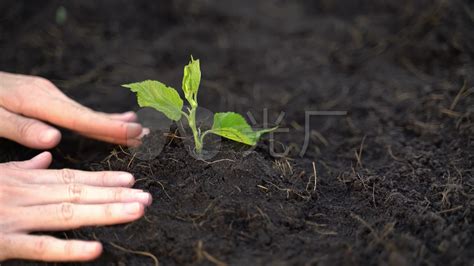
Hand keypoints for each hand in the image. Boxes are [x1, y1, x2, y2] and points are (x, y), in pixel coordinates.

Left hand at [0, 71, 142, 147]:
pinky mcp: (45, 98)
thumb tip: (55, 139)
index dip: (110, 128)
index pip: (82, 119)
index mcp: (40, 102)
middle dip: (119, 126)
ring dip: (112, 122)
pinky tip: (108, 118)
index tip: (136, 133)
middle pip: (90, 115)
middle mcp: (50, 96)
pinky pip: (77, 112)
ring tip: (136, 127)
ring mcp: (49, 96)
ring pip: (86, 113)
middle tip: (146, 135)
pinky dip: (96, 118)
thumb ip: (21, 128)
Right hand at [0, 152, 151, 260]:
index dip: (103, 179)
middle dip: (115, 195)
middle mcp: (24, 196)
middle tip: (147, 197)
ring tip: (137, 211)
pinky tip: (96, 249)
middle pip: (78, 193)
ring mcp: (14, 219)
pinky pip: (40, 247)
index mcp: (23, 181)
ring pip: (67, 214)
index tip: (130, 179)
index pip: (71, 178)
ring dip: (106, 213)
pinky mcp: (3, 243)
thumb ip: (22, 168)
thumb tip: (46, 158)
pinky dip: (69, 249)